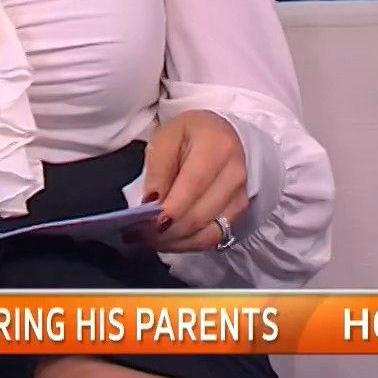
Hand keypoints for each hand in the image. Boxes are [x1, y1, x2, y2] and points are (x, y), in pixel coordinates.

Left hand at [139, 110, 248, 253]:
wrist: (218, 135)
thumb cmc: (188, 134)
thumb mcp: (165, 139)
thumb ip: (157, 171)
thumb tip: (151, 204)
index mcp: (217, 148)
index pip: (193, 186)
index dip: (169, 210)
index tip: (144, 224)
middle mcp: (234, 175)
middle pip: (199, 216)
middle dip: (166, 232)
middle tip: (138, 234)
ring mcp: (240, 197)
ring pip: (206, 234)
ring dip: (175, 242)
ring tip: (149, 238)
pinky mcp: (239, 213)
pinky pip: (212, 238)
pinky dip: (187, 243)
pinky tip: (168, 240)